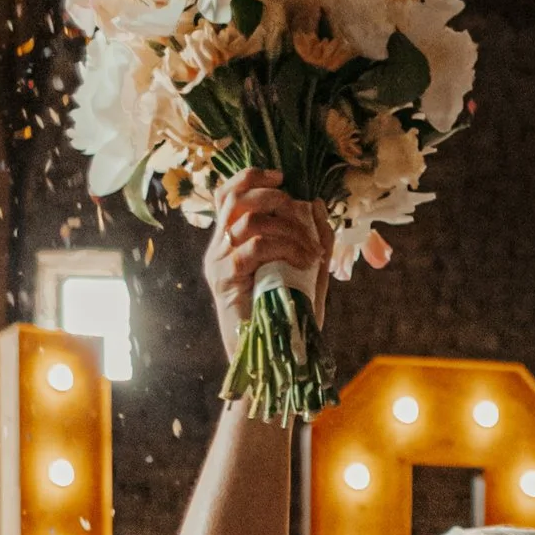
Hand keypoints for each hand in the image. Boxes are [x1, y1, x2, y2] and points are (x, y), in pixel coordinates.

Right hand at [203, 167, 333, 362]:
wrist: (272, 358)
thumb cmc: (288, 316)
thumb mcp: (306, 270)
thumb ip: (313, 237)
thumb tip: (316, 203)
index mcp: (230, 241)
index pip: (228, 193)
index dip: (252, 176)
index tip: (283, 177)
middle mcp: (218, 248)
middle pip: (237, 198)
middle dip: (276, 198)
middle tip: (303, 220)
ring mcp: (218, 263)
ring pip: (251, 222)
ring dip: (291, 230)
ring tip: (313, 252)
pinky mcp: (225, 280)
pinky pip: (255, 247)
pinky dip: (286, 248)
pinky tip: (305, 262)